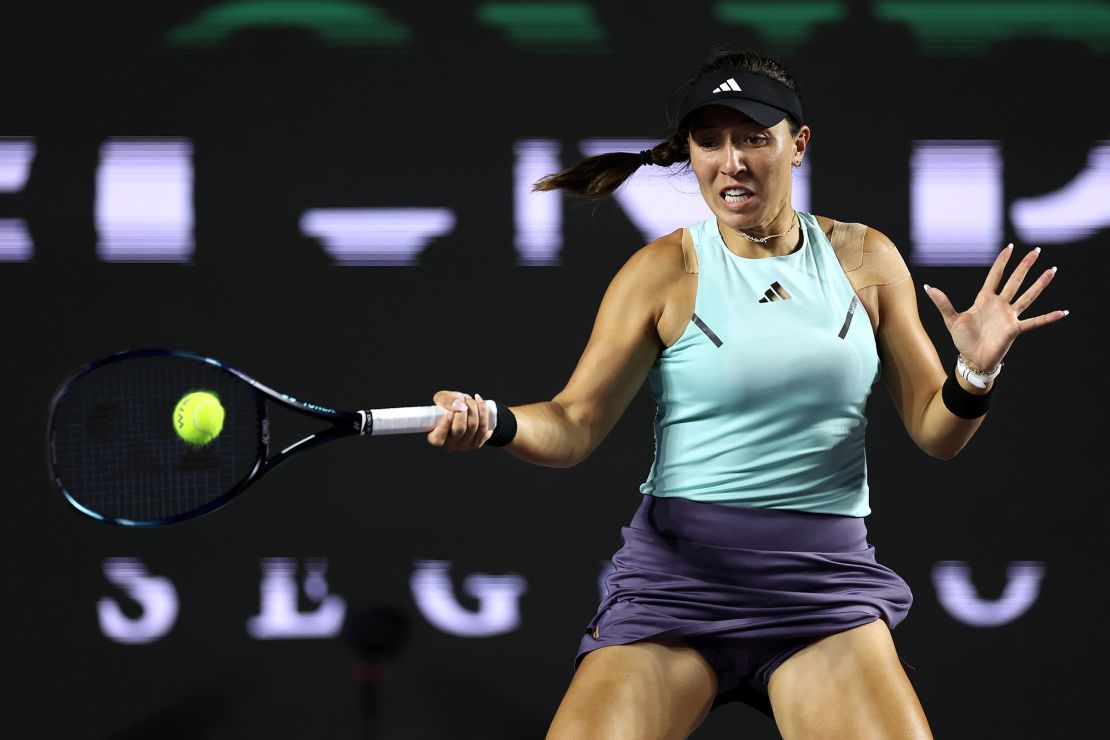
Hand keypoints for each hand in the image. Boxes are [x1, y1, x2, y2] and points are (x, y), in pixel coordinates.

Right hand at [426, 390, 493, 450]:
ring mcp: (465, 445)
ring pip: (473, 425)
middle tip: (461, 399)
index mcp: (436, 437)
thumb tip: (457, 404)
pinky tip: (478, 400)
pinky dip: (483, 410)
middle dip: (462, 410)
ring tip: (468, 398)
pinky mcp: (479, 441)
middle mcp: (450, 445)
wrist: (466, 409)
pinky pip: (483, 425)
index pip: (438, 439)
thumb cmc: (449, 406)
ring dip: (472, 407)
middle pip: (459, 429)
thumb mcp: (441, 399)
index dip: (444, 426)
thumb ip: (444, 400)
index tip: (449, 412)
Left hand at [923, 243, 1066, 370]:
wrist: (972, 359)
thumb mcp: (951, 319)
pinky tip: (1062, 312)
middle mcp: (1000, 305)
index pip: (995, 276)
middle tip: (1037, 251)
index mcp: (984, 299)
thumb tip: (928, 287)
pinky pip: (1035, 322)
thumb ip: (942, 303)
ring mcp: (1009, 316)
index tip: (1010, 247)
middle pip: (1015, 281)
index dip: (1002, 261)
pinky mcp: (1015, 329)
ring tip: (1052, 270)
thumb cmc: (962, 340)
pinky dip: (1048, 318)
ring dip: (1040, 284)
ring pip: (1028, 296)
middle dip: (1025, 266)